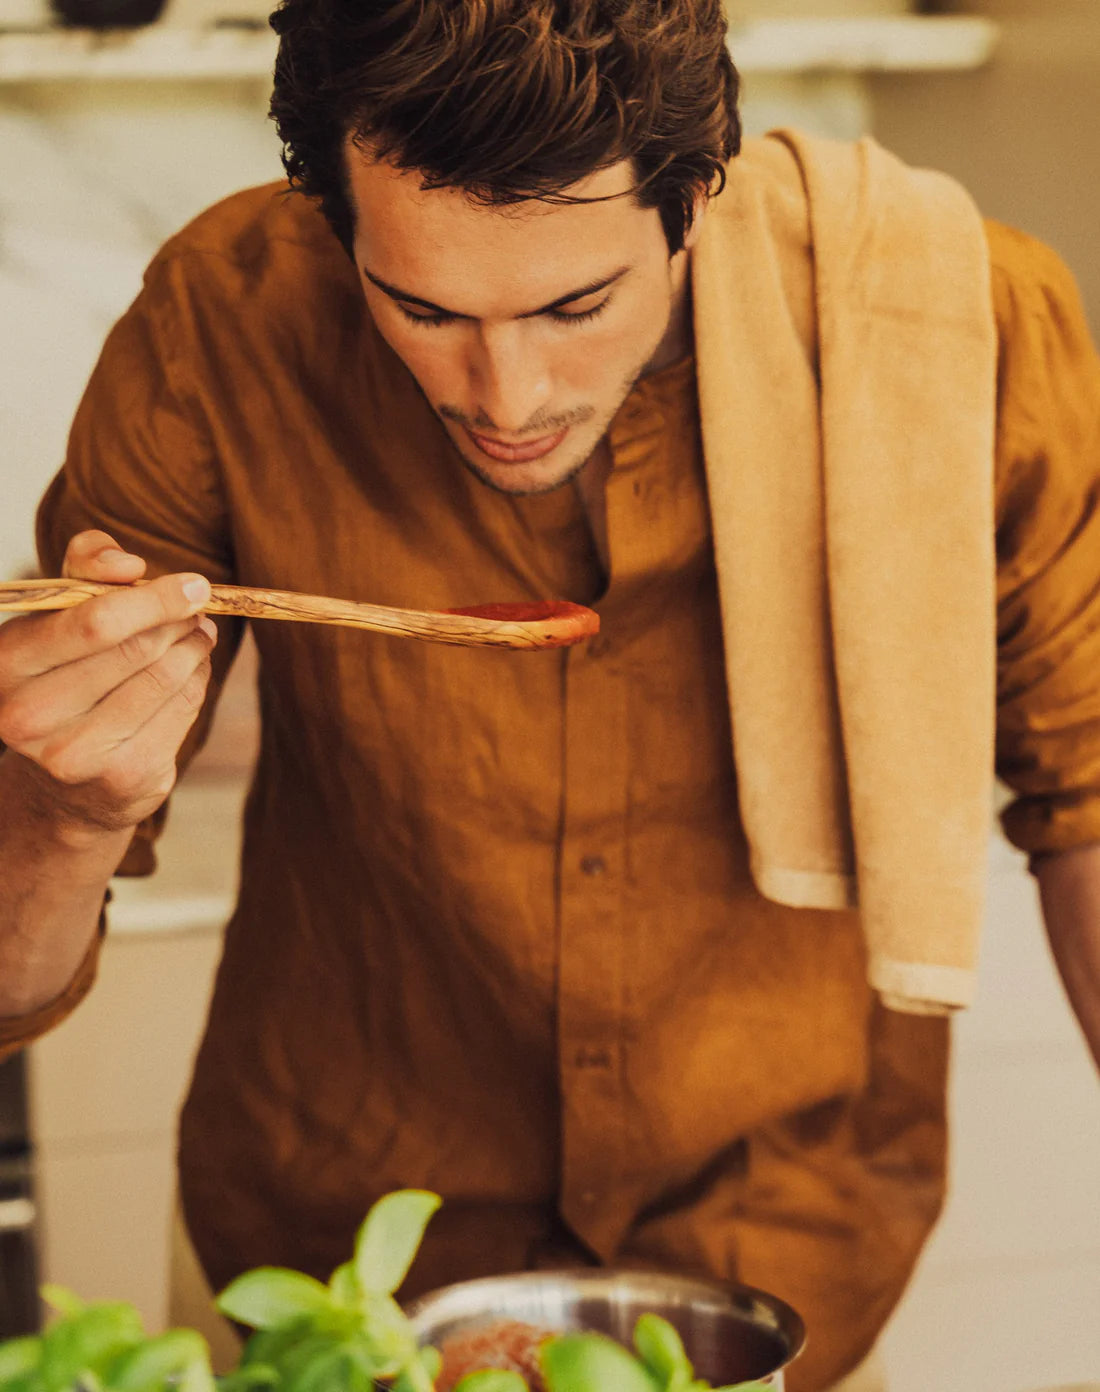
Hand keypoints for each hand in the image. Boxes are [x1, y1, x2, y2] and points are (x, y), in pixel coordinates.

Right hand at [0, 531, 216, 834]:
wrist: (60, 781)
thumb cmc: (62, 674)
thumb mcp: (57, 615)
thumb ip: (87, 568)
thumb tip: (130, 565)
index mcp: (7, 663)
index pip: (95, 623)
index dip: (156, 599)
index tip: (195, 584)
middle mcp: (30, 715)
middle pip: (138, 650)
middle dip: (179, 622)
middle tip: (198, 610)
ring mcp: (75, 755)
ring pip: (166, 679)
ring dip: (195, 648)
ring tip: (200, 634)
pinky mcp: (122, 779)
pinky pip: (182, 711)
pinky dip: (197, 682)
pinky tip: (192, 671)